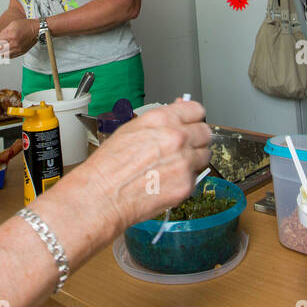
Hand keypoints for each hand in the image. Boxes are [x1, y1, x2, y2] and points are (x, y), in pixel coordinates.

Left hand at [0, 18, 37, 59]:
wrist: (37, 30)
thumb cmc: (26, 25)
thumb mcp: (13, 24)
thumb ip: (4, 31)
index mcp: (11, 35)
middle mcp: (14, 43)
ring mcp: (18, 49)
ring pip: (3, 54)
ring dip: (1, 51)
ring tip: (2, 46)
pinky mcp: (21, 52)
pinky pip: (10, 56)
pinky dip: (7, 53)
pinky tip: (8, 49)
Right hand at [62, 99, 212, 232]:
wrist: (102, 196)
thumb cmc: (108, 166)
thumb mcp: (130, 130)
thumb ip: (160, 121)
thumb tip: (177, 111)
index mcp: (162, 120)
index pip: (196, 110)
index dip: (193, 117)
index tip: (190, 123)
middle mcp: (176, 138)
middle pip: (205, 132)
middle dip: (196, 138)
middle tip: (183, 147)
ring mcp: (184, 162)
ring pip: (204, 155)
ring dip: (194, 159)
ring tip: (173, 166)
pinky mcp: (186, 185)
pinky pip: (196, 177)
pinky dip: (186, 179)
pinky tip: (167, 181)